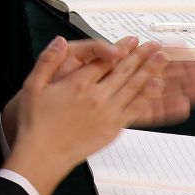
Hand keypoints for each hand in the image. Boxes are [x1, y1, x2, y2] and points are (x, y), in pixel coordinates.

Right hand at [2, 36, 168, 194]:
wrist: (42, 154)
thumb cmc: (35, 123)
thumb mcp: (32, 86)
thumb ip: (48, 61)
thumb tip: (59, 42)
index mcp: (78, 84)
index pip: (104, 61)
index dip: (120, 48)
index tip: (132, 40)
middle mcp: (97, 97)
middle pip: (123, 72)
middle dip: (141, 57)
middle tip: (156, 47)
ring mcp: (108, 113)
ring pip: (134, 89)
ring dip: (150, 73)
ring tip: (162, 61)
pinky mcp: (113, 128)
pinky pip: (136, 110)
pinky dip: (149, 98)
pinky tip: (157, 90)